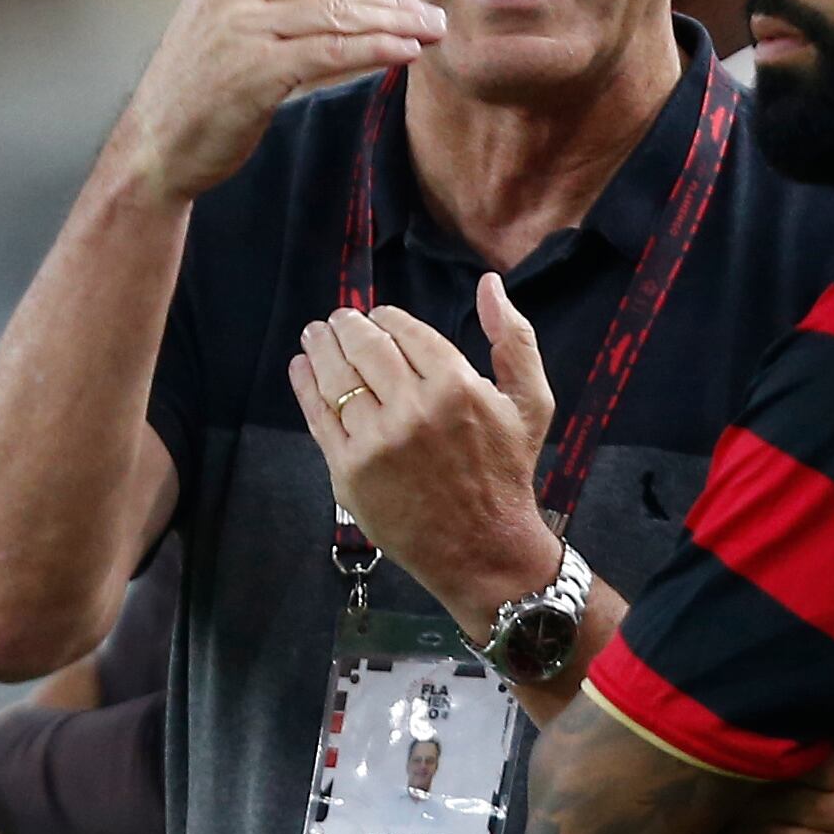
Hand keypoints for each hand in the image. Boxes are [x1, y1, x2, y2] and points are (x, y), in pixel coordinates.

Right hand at [119, 0, 445, 203]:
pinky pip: (327, 52)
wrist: (156, 146)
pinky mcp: (254, 70)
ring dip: (392, 24)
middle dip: (389, 4)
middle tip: (434, 16)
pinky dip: (373, 48)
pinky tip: (406, 52)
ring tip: (432, 32)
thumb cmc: (193, 87)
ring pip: (335, 16)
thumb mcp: (211, 14)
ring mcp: (240, 29)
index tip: (409, 2)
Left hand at [288, 272, 558, 632]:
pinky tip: (302, 369)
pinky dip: (305, 386)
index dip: (386, 317)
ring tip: (315, 335)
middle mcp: (413, 410)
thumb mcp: (531, 402)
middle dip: (348, 326)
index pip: (406, 332)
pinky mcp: (349, 472)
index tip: (378, 316)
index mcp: (457, 386)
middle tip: (339, 319)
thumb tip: (488, 285)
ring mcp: (376, 442)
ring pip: (337, 378)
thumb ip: (515, 339)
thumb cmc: (506, 472)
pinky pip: (319, 418)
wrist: (482, 548)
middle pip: (365, 349)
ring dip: (321, 348)